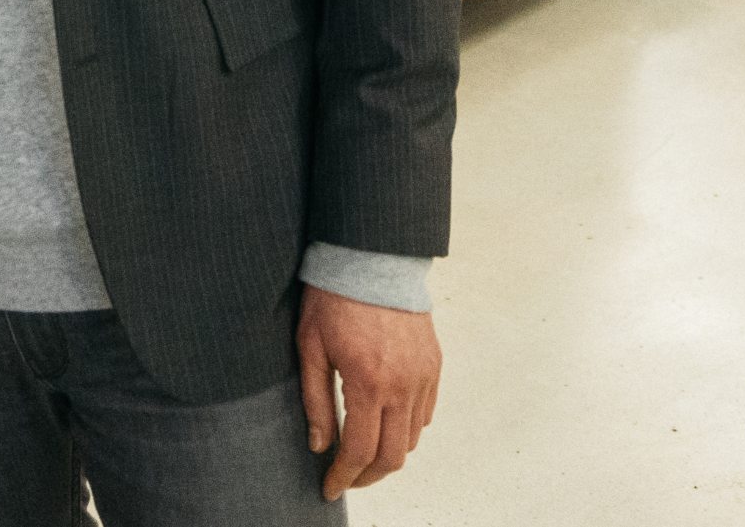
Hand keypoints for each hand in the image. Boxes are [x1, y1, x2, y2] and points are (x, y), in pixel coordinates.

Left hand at [296, 285, 439, 498]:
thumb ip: (316, 401)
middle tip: (346, 479)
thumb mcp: (310, 347)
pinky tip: (384, 426)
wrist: (372, 258)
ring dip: (387, 455)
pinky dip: (406, 430)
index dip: (343, 477)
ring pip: (412, 439)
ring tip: (362, 455)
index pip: (359, 451)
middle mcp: (403, 385)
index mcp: (368, 382)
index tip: (329, 487)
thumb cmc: (332, 299)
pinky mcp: (434, 365)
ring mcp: (423, 375)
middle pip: (392, 456)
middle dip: (367, 477)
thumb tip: (319, 445)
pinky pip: (425, 414)